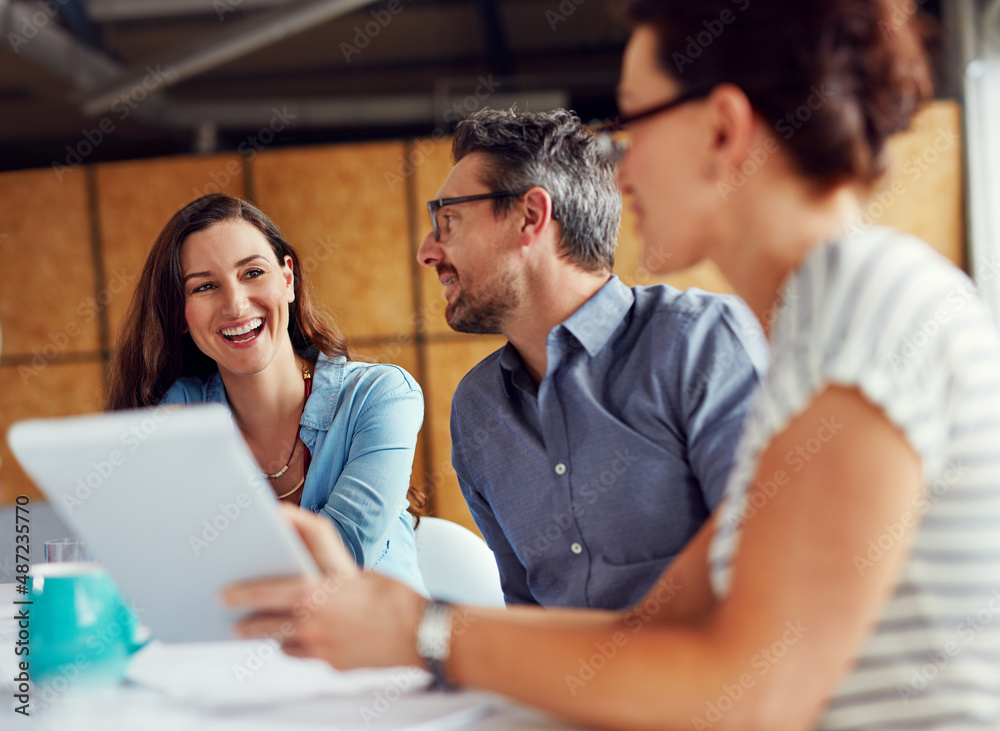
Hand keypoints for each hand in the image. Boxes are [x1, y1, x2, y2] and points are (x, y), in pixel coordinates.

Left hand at [221, 504, 425, 669]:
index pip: (269, 588)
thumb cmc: (392, 594)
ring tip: (254, 631)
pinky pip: (303, 656)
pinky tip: (294, 641)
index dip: (243, 592)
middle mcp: (314, 620)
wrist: (421, 633)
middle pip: (266, 622)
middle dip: (245, 621)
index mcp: (318, 590)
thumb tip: (290, 523)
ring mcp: (322, 646)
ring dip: (267, 636)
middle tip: (231, 619)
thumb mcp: (354, 567)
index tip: (226, 593)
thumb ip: (320, 551)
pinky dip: (295, 647)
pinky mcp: (332, 664)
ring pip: (280, 643)